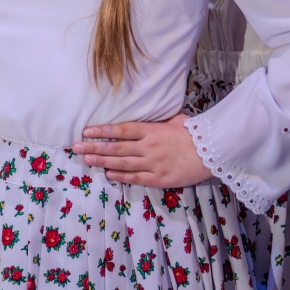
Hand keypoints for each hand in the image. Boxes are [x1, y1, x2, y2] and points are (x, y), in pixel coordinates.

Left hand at [70, 113, 211, 186]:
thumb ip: (159, 119)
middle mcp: (148, 147)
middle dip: (94, 147)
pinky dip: (120, 176)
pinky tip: (108, 174)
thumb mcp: (176, 119)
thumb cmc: (194, 134)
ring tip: (86, 159)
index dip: (102, 131)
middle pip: (116, 147)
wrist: (212, 153)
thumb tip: (149, 111)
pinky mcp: (159, 178)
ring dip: (102, 162)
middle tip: (76, 147)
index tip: (86, 131)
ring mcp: (153, 163)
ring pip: (122, 163)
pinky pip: (136, 177)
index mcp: (151, 130)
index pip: (121, 130)